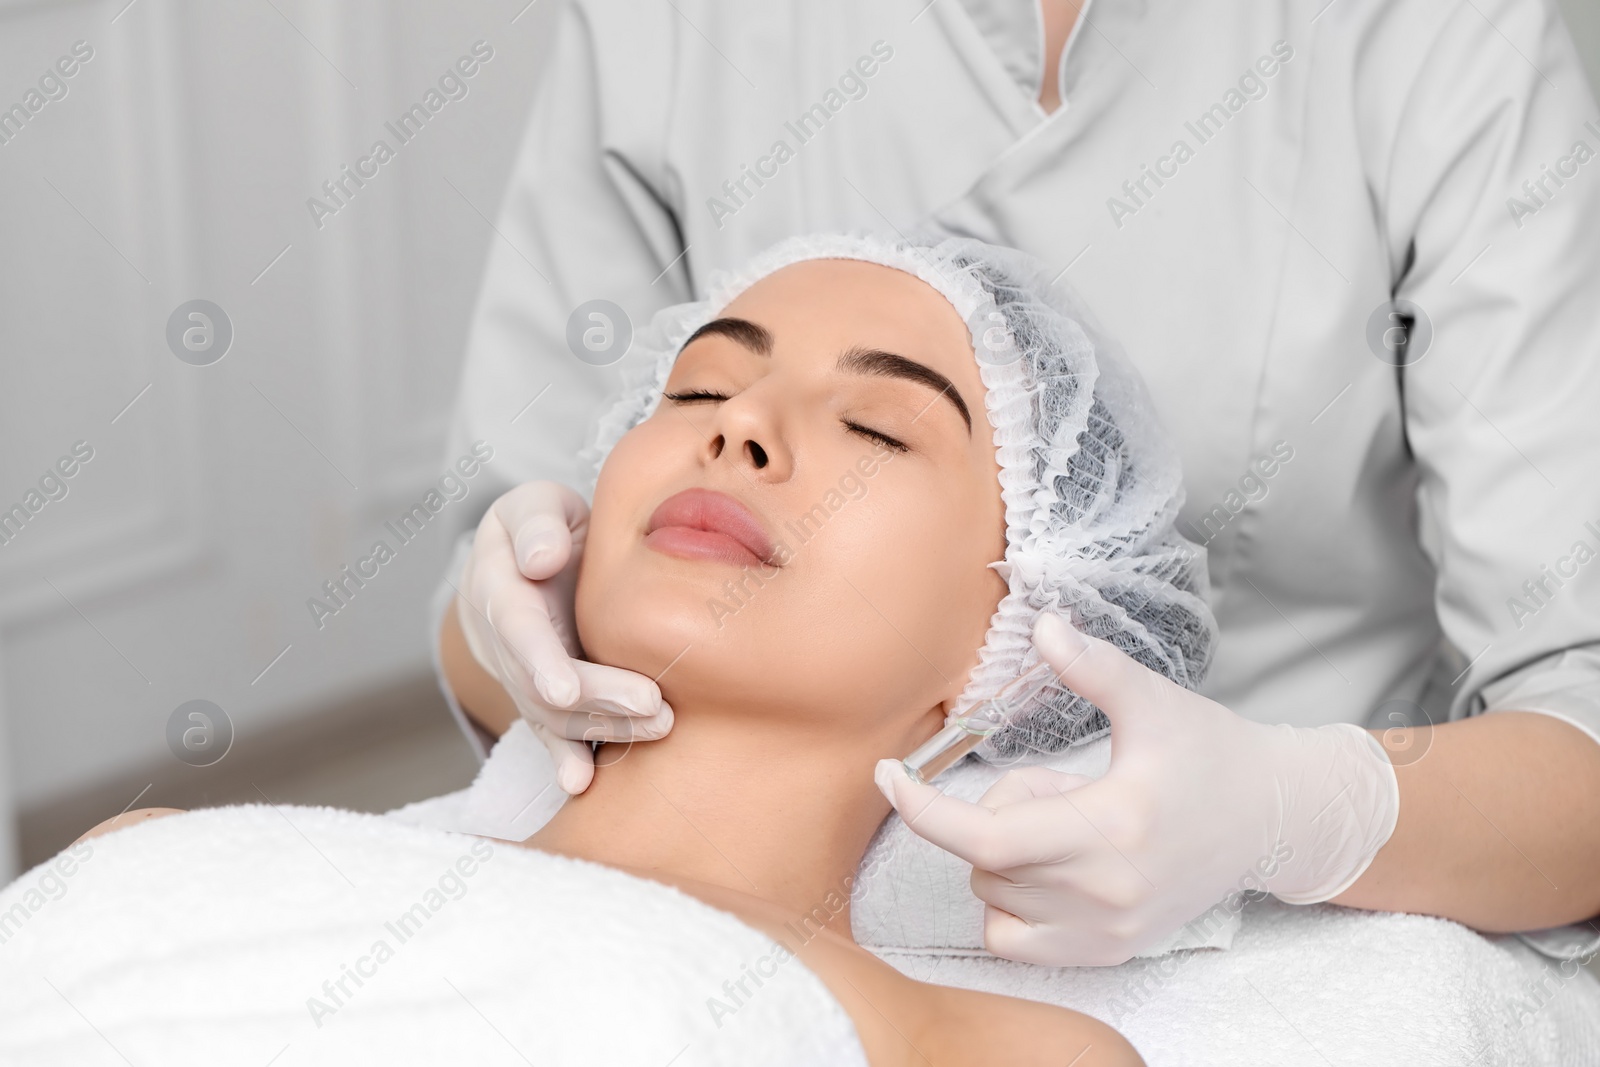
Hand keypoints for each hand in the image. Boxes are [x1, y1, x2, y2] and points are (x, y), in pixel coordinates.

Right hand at [457, 481, 672, 793]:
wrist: (525, 565)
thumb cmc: (542, 528)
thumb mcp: (535, 506)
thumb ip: (537, 523)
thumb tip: (540, 560)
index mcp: (498, 586)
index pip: (516, 627)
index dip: (538, 659)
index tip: (564, 687)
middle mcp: (504, 641)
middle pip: (540, 682)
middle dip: (595, 699)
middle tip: (653, 705)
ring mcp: (522, 675)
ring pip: (553, 715)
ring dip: (602, 727)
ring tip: (659, 726)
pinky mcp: (544, 698)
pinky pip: (553, 733)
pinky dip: (565, 759)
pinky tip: (580, 783)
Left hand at [874, 612, 1398, 965]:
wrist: (1273, 820)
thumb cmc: (1212, 755)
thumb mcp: (1155, 703)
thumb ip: (1094, 668)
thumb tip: (1045, 624)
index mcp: (1111, 829)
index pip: (986, 837)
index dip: (923, 808)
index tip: (888, 775)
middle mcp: (1106, 893)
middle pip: (986, 860)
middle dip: (997, 812)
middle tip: (1056, 786)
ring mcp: (1108, 931)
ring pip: (994, 898)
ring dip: (1007, 858)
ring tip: (1072, 824)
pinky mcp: (1110, 952)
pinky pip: (1013, 940)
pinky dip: (1012, 902)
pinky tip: (1058, 868)